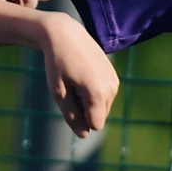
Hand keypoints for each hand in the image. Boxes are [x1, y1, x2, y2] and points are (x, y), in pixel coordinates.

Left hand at [39, 13, 117, 137]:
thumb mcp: (58, 93)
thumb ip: (72, 116)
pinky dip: (94, 92)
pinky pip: (105, 96)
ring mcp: (114, 81)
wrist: (65, 34)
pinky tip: (84, 75)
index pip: (95, 125)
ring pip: (102, 108)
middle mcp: (110, 88)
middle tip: (71, 87)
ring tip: (77, 80)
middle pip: (99, 117)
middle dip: (85, 110)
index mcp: (97, 93)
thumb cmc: (57, 64)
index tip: (69, 99)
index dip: (80, 119)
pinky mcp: (114, 75)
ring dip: (89, 101)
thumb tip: (84, 136)